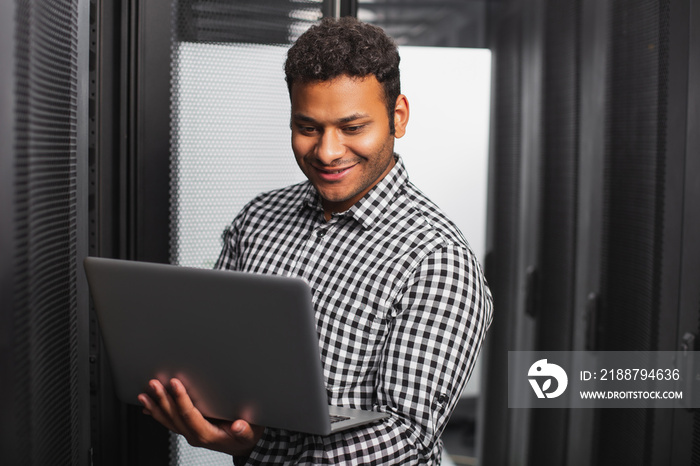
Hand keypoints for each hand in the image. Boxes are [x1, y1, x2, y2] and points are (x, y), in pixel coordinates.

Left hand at [138, 378, 263, 456]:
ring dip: (156, 406)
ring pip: (168, 420)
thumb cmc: (247, 436)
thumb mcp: (251, 432)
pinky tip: (148, 407)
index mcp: (208, 435)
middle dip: (162, 399)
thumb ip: (245, 431)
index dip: (181, 399)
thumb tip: (239, 426)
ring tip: (144, 394)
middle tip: (154, 384)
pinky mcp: (188, 430)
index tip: (175, 384)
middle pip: (174, 417)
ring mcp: (190, 433)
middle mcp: (195, 435)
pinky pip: (169, 422)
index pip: (189, 415)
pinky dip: (157, 413)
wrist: (245, 445)